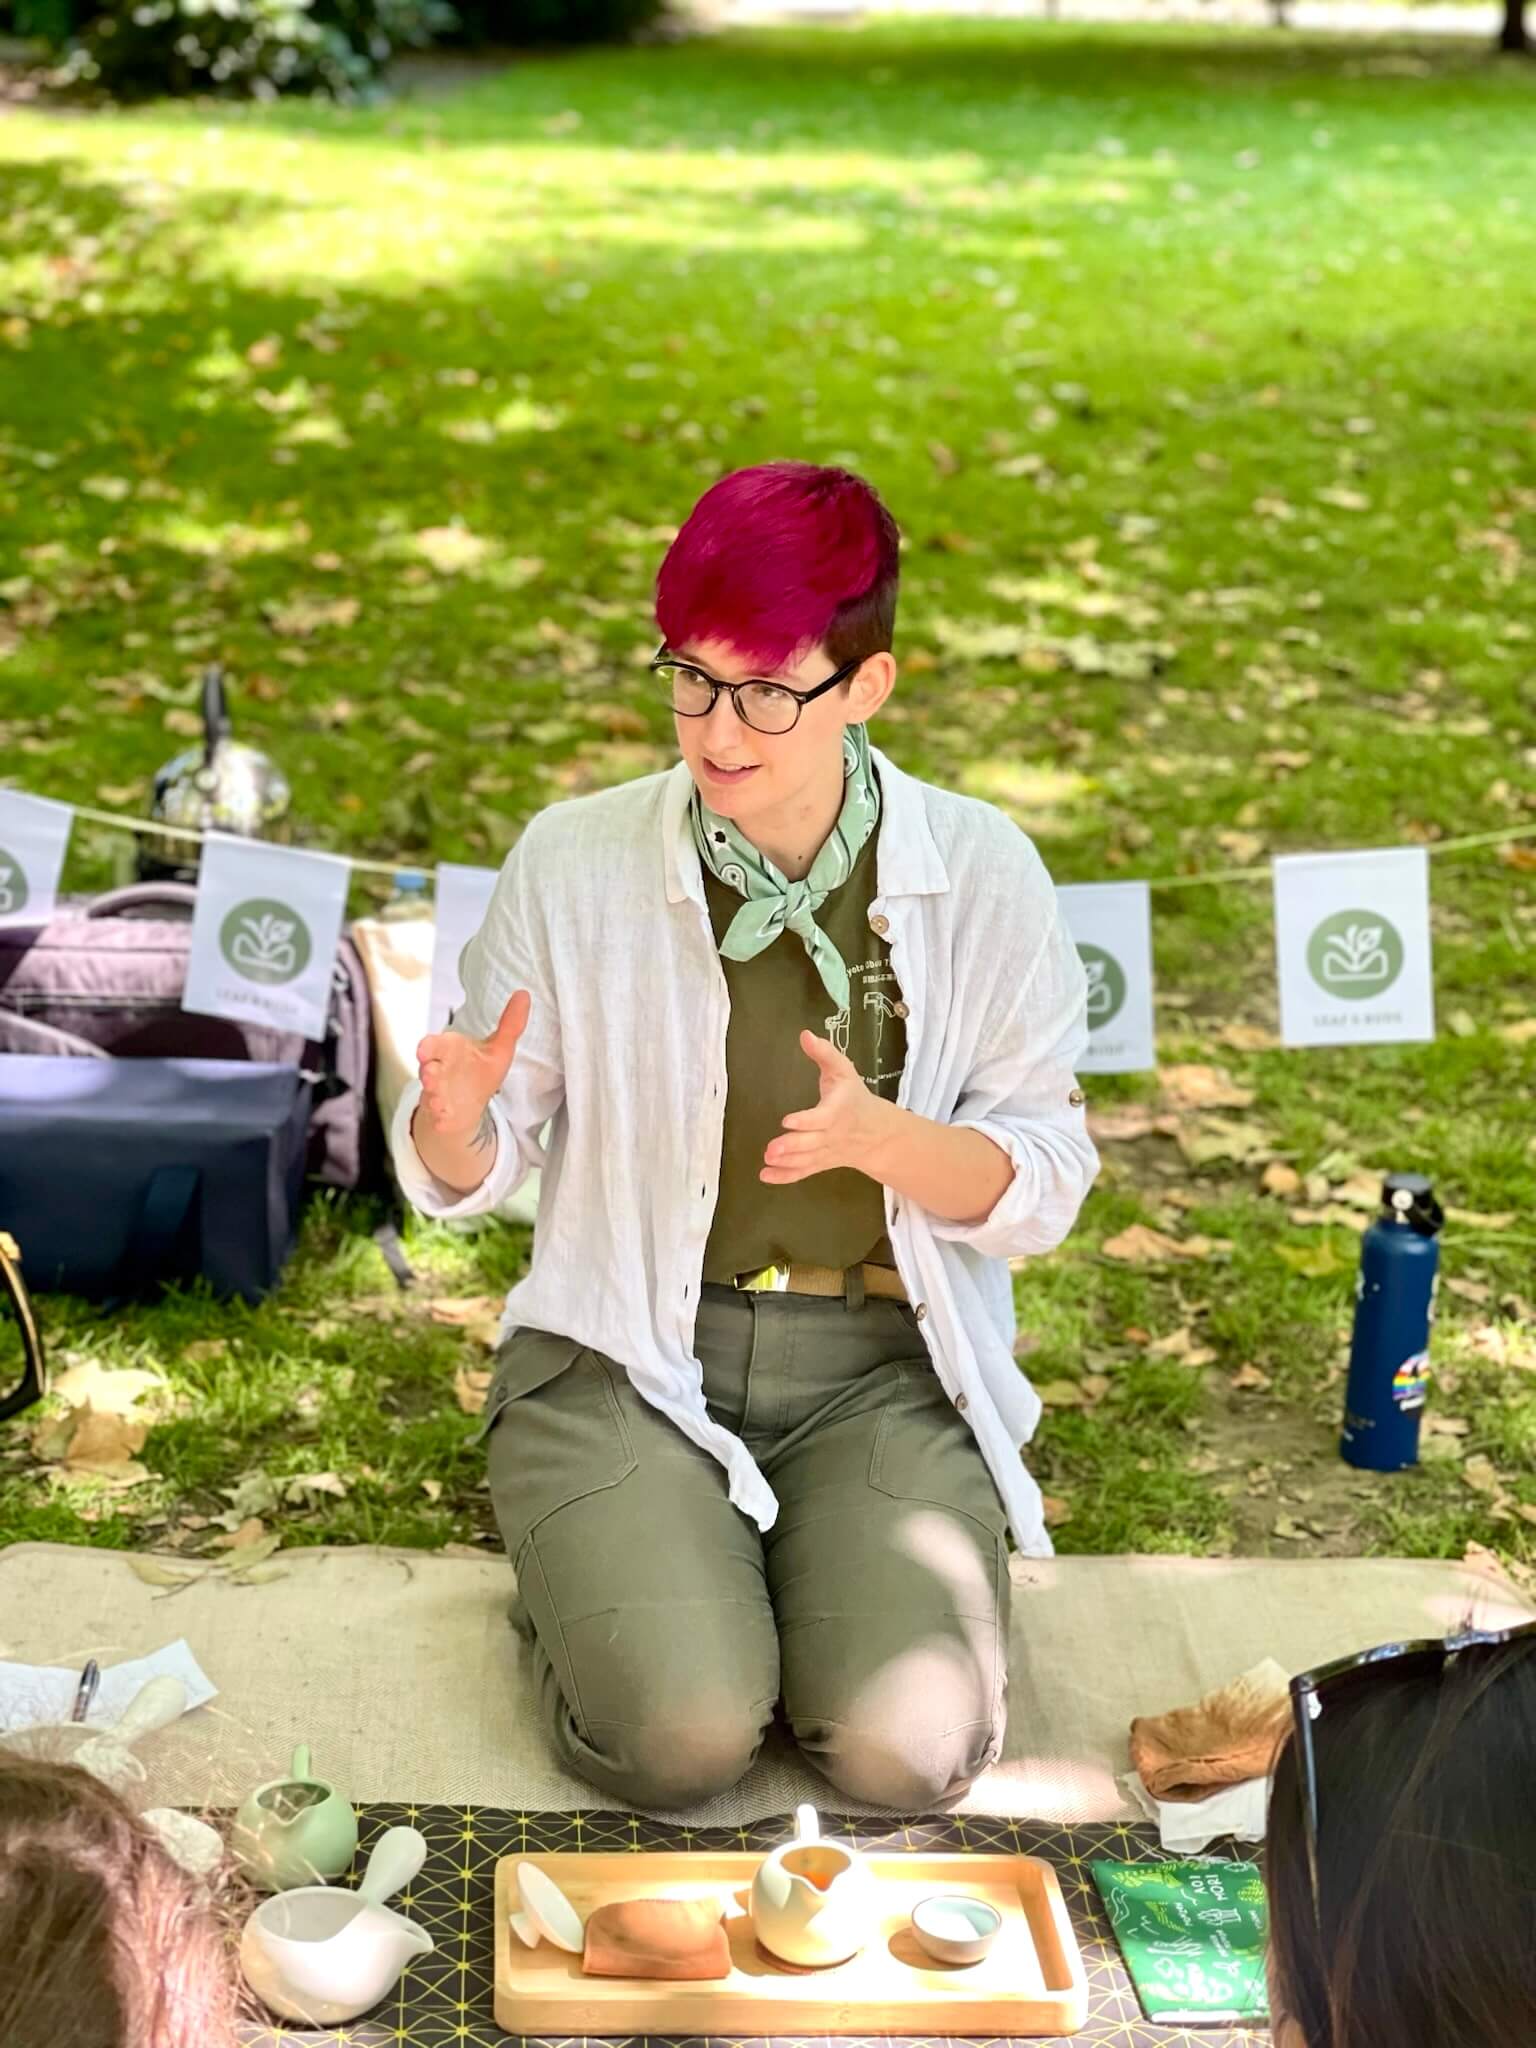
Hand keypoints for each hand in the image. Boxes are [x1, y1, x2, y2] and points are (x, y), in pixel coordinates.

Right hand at [415, 991, 529, 1140]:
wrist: (468, 1104)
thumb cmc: (480, 1070)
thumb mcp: (499, 1048)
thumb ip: (510, 1024)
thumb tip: (524, 994)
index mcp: (450, 1050)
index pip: (434, 1045)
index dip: (428, 1047)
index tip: (424, 1050)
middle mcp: (438, 1071)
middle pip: (428, 1070)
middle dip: (428, 1073)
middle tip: (430, 1076)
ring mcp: (437, 1093)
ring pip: (431, 1094)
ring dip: (434, 1096)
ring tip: (439, 1101)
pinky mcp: (440, 1115)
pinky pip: (438, 1117)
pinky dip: (440, 1118)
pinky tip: (444, 1118)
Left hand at [760, 1030, 896, 1184]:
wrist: (876, 1133)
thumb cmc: (853, 1097)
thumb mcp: (843, 1070)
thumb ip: (824, 1053)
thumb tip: (804, 1034)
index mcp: (838, 1110)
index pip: (822, 1118)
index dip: (805, 1121)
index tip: (787, 1121)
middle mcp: (832, 1134)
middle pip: (812, 1143)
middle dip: (792, 1146)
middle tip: (770, 1149)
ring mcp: (826, 1152)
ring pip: (807, 1160)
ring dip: (787, 1162)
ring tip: (767, 1159)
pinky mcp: (819, 1163)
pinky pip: (803, 1172)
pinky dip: (785, 1177)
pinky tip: (765, 1176)